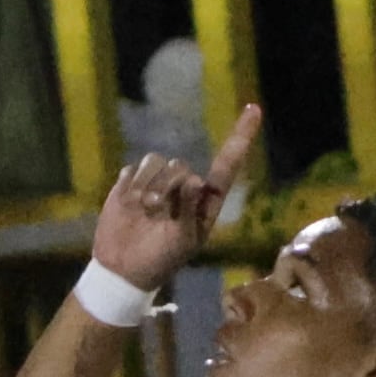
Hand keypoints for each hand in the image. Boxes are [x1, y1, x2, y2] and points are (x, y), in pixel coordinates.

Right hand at [89, 103, 260, 295]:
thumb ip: (189, 211)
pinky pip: (133, 169)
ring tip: (142, 211)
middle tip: (156, 213)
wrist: (121, 268)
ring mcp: (156, 183)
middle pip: (179, 165)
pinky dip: (130, 187)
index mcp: (203, 202)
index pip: (225, 166)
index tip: (254, 108)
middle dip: (167, 187)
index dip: (240, 137)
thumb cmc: (160, 259)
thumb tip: (194, 180)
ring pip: (156, 161)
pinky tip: (128, 206)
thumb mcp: (181, 242)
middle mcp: (183, 186)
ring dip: (148, 187)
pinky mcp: (131, 182)